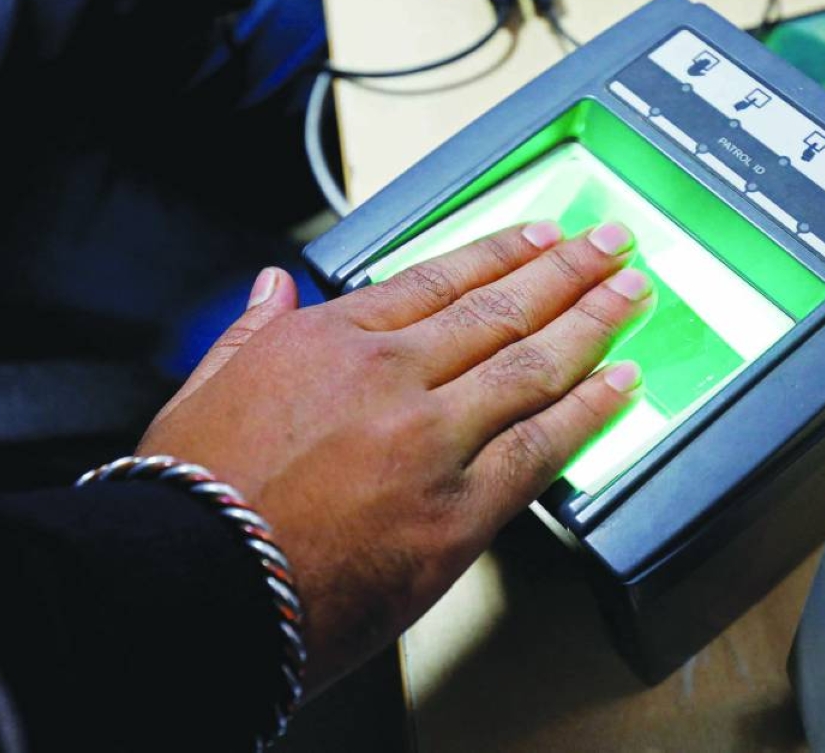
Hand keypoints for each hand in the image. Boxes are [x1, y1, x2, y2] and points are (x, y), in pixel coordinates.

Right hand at [138, 221, 653, 695]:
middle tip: (611, 244)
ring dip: (592, 322)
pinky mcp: (458, 511)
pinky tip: (621, 382)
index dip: (501, 252)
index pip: (439, 279)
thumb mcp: (202, 390)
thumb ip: (250, 331)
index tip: (542, 237)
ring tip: (631, 293)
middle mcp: (391, 375)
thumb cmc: (193, 499)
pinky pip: (540, 448)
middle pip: (500, 309)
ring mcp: (431, 439)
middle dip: (567, 271)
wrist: (194, 588)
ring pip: (532, 365)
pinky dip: (588, 411)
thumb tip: (271, 286)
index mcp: (331, 339)